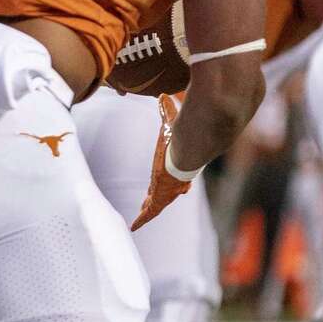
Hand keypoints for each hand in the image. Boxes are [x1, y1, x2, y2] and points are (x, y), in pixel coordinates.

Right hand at [131, 95, 190, 230]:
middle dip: (156, 198)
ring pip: (154, 205)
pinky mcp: (158, 198)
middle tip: (149, 203)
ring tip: (140, 220)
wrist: (188, 151)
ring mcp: (166, 192)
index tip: (181, 188)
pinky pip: (148, 213)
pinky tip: (135, 227)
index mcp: (175, 166)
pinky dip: (141, 220)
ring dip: (147, 211)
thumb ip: (166, 111)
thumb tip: (163, 94)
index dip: (176, 183)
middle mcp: (172, 181)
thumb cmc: (178, 139)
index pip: (175, 178)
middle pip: (163, 193)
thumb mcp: (169, 124)